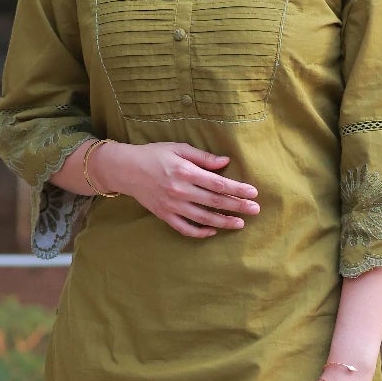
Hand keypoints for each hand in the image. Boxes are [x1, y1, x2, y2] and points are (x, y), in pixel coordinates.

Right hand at [95, 141, 259, 240]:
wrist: (126, 169)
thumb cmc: (154, 155)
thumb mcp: (178, 148)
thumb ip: (203, 157)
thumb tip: (226, 162)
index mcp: (185, 171)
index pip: (218, 184)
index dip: (238, 189)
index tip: (253, 193)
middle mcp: (180, 190)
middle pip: (215, 202)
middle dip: (237, 206)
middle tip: (255, 210)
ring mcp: (172, 205)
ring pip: (203, 218)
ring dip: (223, 222)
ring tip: (240, 223)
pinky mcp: (164, 215)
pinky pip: (185, 228)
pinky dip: (200, 232)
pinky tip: (213, 231)